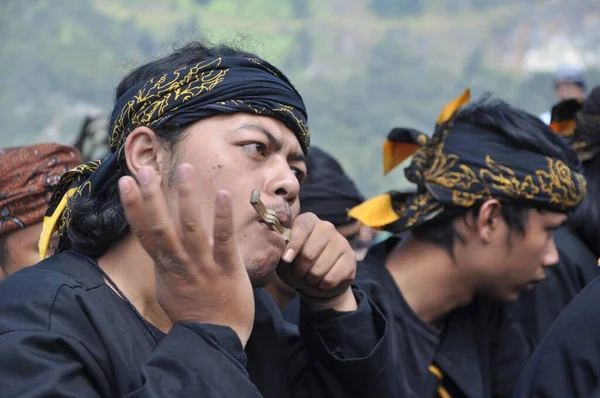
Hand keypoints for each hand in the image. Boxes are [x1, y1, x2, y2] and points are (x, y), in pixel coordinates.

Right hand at [118, 164, 254, 346]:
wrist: (216, 340)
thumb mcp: (169, 288)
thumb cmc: (193, 313)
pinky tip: (224, 194)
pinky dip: (222, 217)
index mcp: (165, 268)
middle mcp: (180, 265)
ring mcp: (203, 266)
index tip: (125, 182)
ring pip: (190, 228)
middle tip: (145, 169)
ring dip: (186, 198)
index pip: (143, 234)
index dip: (133, 207)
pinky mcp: (227, 269)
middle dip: (151, 198)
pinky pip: (223, 240)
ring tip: (185, 169)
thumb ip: (164, 265)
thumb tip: (158, 247)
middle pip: (160, 228)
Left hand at [277, 213, 356, 311]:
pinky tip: (321, 282)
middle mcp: (326, 227)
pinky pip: (332, 278)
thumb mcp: (283, 257)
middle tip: (298, 273)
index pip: (301, 228)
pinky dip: (322, 285)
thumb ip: (280, 248)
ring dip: (310, 279)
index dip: (293, 245)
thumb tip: (279, 244)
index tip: (286, 260)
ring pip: (320, 268)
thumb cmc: (295, 265)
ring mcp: (341, 241)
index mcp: (308, 221)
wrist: (317, 283)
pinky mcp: (350, 257)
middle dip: (299, 270)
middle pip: (309, 253)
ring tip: (309, 278)